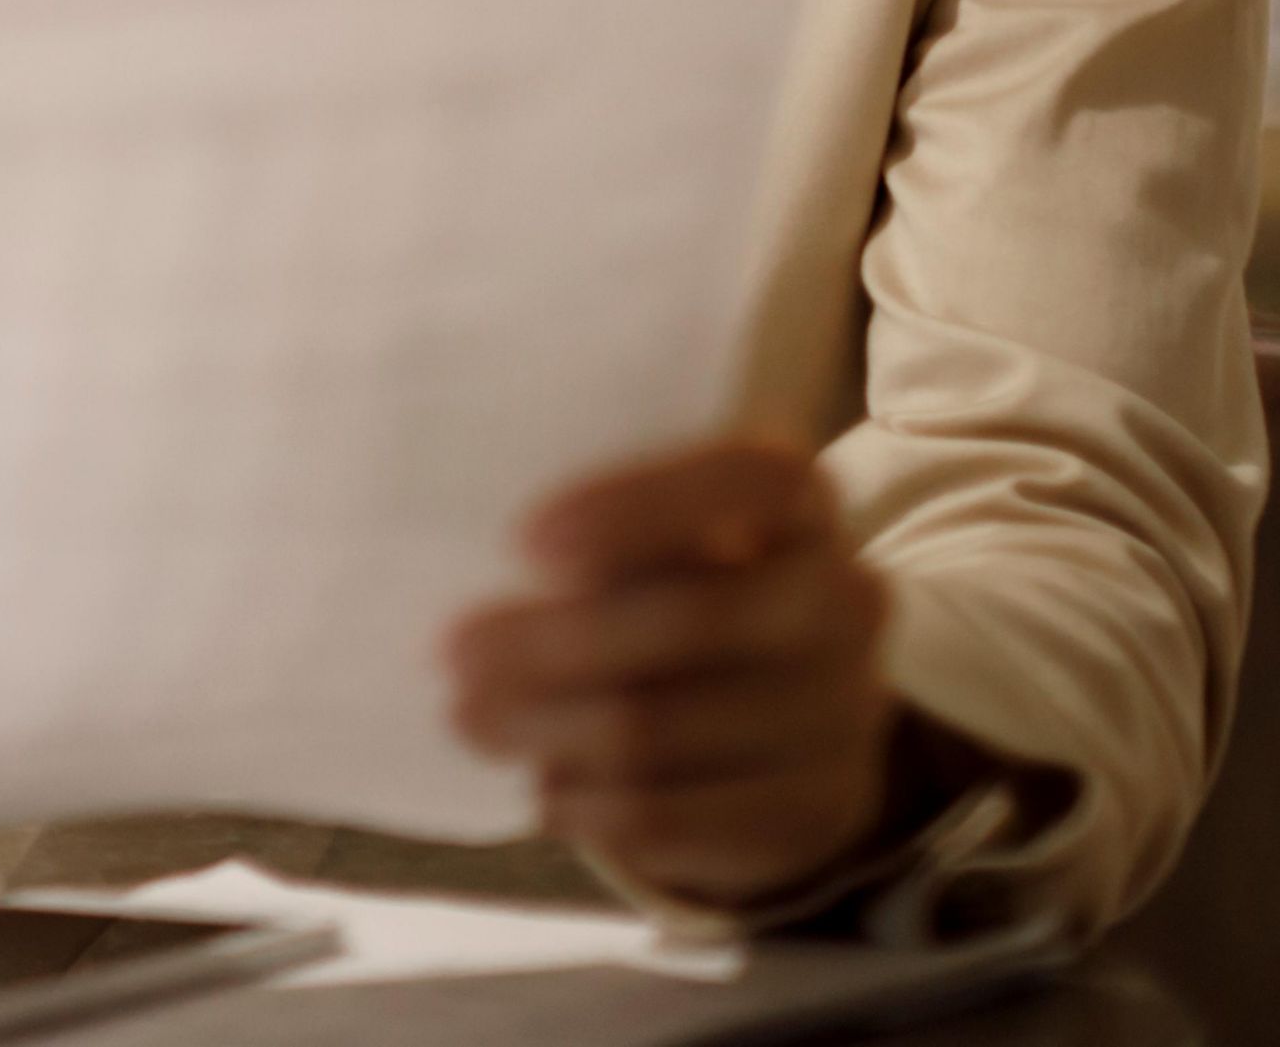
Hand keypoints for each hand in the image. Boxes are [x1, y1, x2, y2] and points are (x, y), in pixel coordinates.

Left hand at [447, 438, 894, 909]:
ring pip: (663, 729)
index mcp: (800, 503)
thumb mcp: (655, 537)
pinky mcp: (816, 812)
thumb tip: (457, 570)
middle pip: (690, 619)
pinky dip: (592, 808)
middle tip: (453, 653)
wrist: (787, 719)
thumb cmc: (677, 587)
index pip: (746, 480)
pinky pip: (678, 818)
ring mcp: (844, 714)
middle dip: (551, 642)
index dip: (635, 508)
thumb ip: (589, 536)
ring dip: (546, 728)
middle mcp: (843, 600)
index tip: (525, 543)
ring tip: (471, 719)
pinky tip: (545, 791)